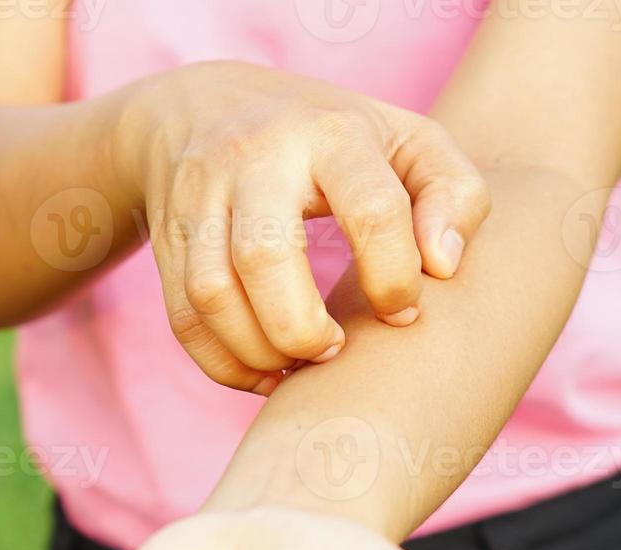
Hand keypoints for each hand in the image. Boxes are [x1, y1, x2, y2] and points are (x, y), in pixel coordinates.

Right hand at [111, 61, 491, 393]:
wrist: (198, 106)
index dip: (394, 276)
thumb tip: (442, 267)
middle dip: (303, 328)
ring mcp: (199, 199)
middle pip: (265, 258)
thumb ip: (454, 193)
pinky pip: (184, 320)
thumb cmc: (329, 138)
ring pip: (211, 294)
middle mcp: (254, 160)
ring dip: (259, 352)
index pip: (370, 209)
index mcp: (330, 134)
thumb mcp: (405, 140)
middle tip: (334, 349)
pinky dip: (224, 363)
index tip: (402, 312)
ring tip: (298, 365)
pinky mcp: (166, 240)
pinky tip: (265, 372)